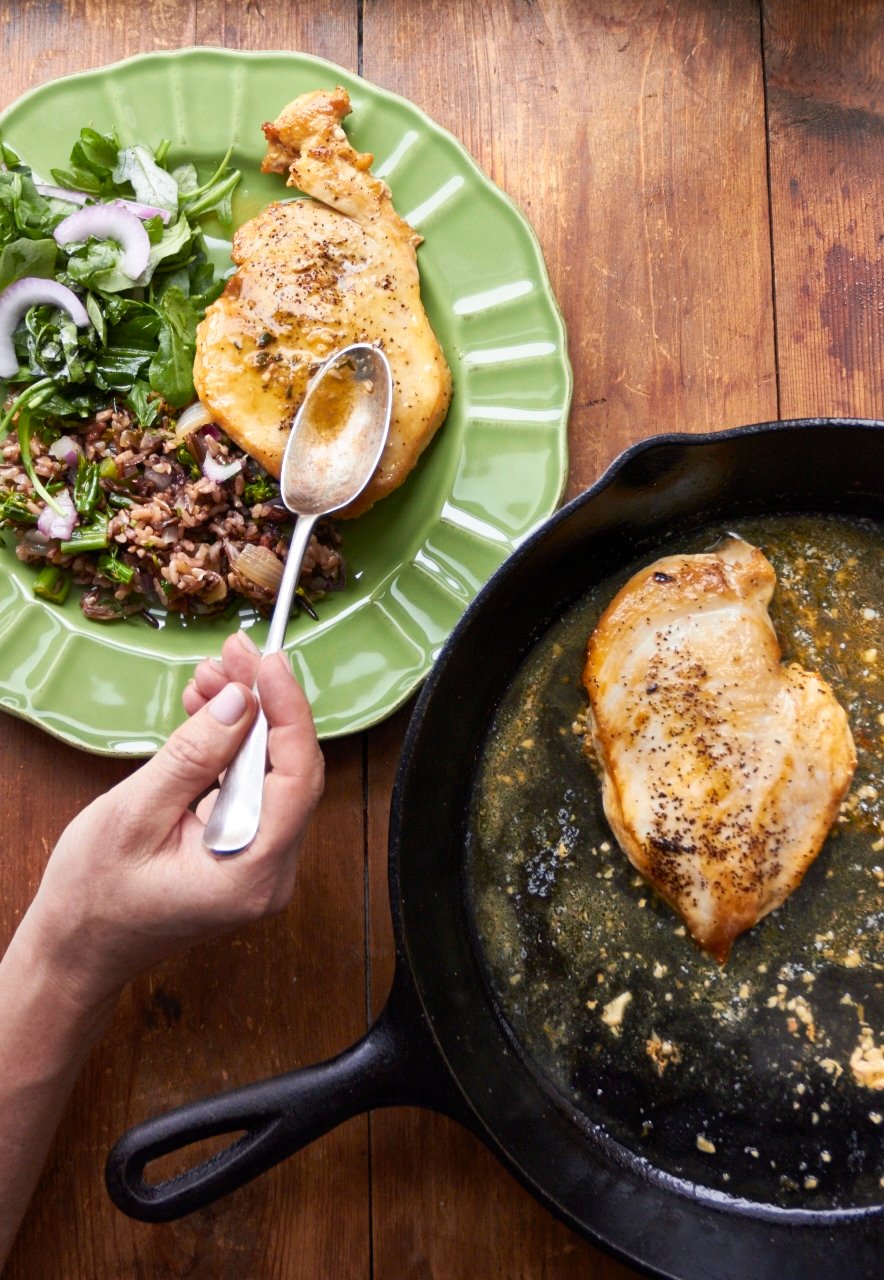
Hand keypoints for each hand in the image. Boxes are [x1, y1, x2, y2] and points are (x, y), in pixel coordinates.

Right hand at [17, 631, 323, 1009]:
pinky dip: (232, 747)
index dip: (289, 711)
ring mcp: (261, 863)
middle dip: (263, 704)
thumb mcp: (134, 816)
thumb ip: (192, 757)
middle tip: (232, 654)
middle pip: (289, 769)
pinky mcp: (246, 851)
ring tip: (210, 676)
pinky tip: (208, 710)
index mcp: (251, 874)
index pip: (297, 778)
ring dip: (245, 720)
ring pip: (271, 773)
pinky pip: (252, 787)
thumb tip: (241, 701)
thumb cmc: (95, 897)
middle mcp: (271, 872)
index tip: (268, 663)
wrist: (78, 949)